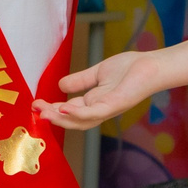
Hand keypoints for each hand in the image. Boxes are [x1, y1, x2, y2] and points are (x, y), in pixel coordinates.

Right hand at [38, 49, 164, 130]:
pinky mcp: (114, 106)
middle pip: (71, 120)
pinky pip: (94, 114)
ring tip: (44, 113)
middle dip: (52, 117)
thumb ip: (80, 80)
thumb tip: (60, 85)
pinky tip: (64, 109)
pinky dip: (78, 114)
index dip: (52, 109)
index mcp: (94, 103)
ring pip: (80, 122)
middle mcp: (99, 110)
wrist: (152, 66)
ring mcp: (106, 110)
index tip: (36, 104)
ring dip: (61, 119)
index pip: (69, 110)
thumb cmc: (130, 69)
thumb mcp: (98, 73)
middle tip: (35, 110)